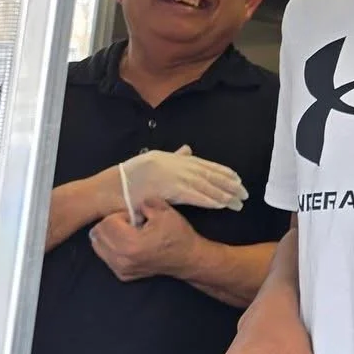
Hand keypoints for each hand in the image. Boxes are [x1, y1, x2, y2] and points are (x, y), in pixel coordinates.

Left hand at [89, 202, 198, 281]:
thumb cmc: (178, 235)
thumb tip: (133, 203)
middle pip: (98, 234)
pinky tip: (128, 245)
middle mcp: (121, 259)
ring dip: (109, 236)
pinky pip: (106, 257)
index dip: (121, 215)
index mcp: (131, 243)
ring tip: (127, 234)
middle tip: (130, 224)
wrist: (188, 259)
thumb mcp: (164, 212)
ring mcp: (121, 269)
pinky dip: (112, 248)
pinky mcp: (122, 275)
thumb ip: (145, 203)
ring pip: (98, 246)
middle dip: (111, 225)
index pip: (107, 222)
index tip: (136, 217)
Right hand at [118, 145, 244, 214]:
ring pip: (205, 185)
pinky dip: (209, 200)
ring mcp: (173, 176)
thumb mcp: (153, 161)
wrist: (109, 188)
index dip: (222, 172)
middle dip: (228, 184)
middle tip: (244, 193)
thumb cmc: (128, 178)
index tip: (237, 179)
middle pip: (208, 174)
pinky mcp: (169, 189)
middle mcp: (176, 165)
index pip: (203, 165)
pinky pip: (194, 195)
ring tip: (238, 202)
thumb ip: (173, 157)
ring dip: (223, 194)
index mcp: (173, 158)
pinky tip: (222, 205)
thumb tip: (188, 149)